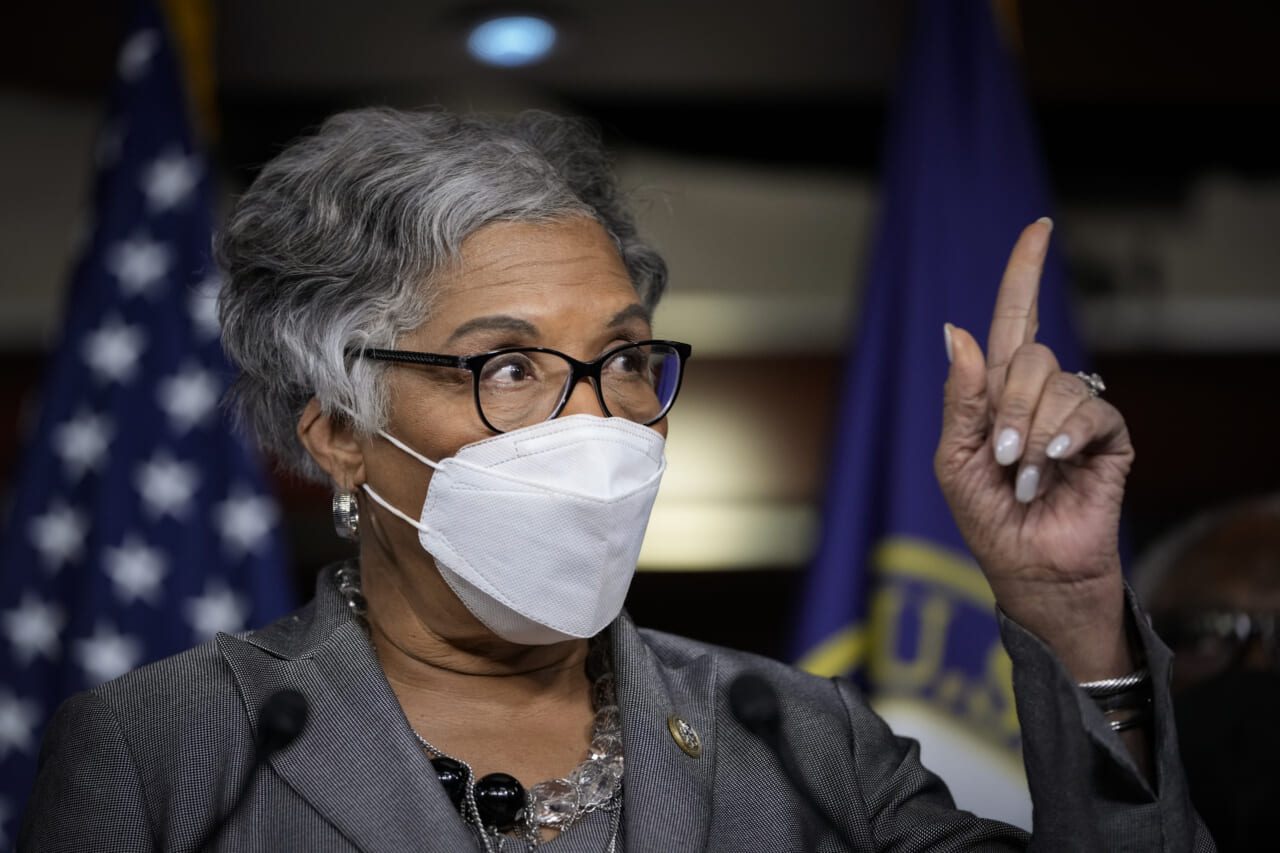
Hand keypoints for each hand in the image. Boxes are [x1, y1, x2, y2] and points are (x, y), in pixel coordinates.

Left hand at [934, 220, 1134, 678]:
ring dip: (1032, 433)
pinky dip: (1067, 436)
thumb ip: (960, 397)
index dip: (1025, 273)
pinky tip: (1056, 465)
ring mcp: (1076, 415)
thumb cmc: (986, 518)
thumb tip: (958, 331)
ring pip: (1058, 383)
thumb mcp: (954, 458)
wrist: (1028, 569)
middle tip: (1000, 457)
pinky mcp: (1110, 440)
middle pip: (1029, 355)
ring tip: (1026, 476)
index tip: (1039, 228)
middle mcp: (1040, 395)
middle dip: (1006, 407)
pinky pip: (1093, 410)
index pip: (1014, 320)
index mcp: (998, 392)